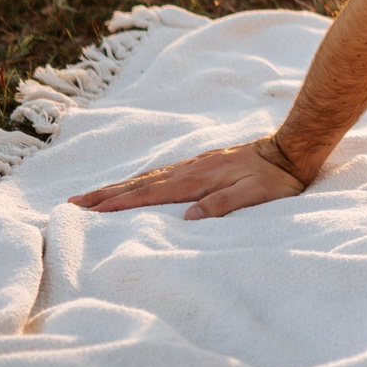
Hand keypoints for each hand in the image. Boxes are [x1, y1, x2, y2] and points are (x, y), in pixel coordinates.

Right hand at [68, 134, 307, 220]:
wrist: (292, 149)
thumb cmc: (277, 179)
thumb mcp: (255, 195)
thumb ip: (223, 204)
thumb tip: (188, 217)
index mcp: (197, 180)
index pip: (149, 195)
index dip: (118, 203)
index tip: (89, 210)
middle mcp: (190, 169)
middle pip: (139, 184)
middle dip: (106, 194)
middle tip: (74, 203)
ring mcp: (195, 164)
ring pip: (149, 177)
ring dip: (119, 187)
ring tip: (93, 195)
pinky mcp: (203, 163)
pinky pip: (163, 174)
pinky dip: (142, 181)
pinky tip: (136, 185)